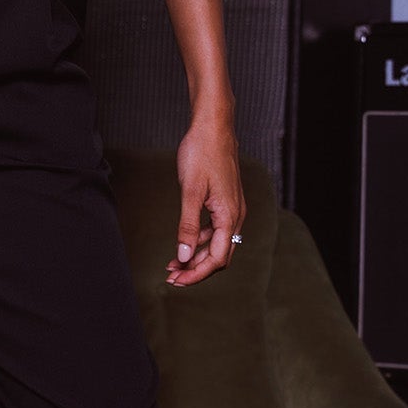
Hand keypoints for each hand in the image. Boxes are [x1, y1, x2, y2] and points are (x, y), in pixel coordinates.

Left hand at [166, 110, 245, 287]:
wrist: (214, 127)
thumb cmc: (202, 153)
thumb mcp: (190, 192)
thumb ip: (187, 226)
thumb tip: (182, 256)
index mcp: (230, 216)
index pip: (217, 259)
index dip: (197, 274)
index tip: (177, 281)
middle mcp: (235, 216)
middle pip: (219, 256)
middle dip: (196, 269)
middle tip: (171, 277)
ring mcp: (232, 209)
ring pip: (216, 244)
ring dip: (196, 256)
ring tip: (173, 264)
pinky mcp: (225, 202)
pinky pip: (215, 230)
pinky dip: (199, 240)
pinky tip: (183, 243)